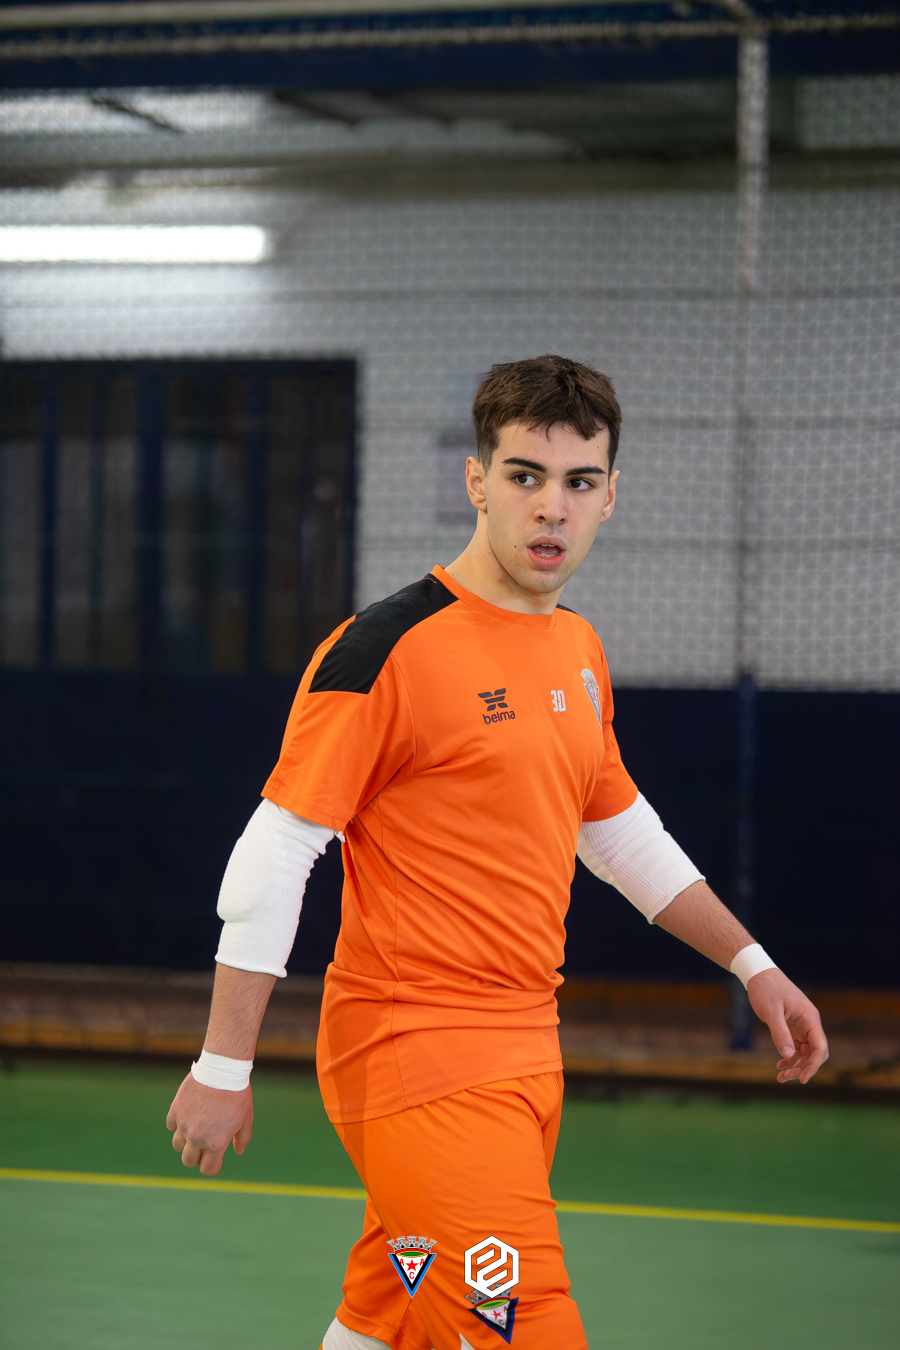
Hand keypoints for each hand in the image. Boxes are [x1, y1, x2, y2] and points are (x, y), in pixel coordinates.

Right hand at [165, 1072, 253, 1175]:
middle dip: (196, 1157)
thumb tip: (238, 1151)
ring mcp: (184, 1124)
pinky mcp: (175, 1110)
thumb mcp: (246, 1118)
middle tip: (203, 1146)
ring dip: (185, 1141)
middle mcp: (197, 1137)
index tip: (215, 1160)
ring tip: (196, 1129)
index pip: (207, 1169)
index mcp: (215, 1143)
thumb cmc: (237, 1094)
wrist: (222, 1070)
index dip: (212, 1166)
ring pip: (177, 1145)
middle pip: (188, 1161)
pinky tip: (188, 1116)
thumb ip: (242, 1138)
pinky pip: (171, 1125)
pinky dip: (177, 1124)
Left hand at [746, 969, 828, 1083]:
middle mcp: (809, 1023)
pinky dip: (790, 1057)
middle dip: (803, 1068)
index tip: (803, 1079)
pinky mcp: (793, 1026)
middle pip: (814, 1053)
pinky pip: (797, 1046)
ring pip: (806, 1052)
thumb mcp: (771, 1011)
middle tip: (784, 1078)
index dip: (814, 1065)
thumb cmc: (766, 989)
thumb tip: (788, 1055)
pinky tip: (780, 1064)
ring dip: (796, 1065)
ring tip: (780, 1076)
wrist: (759, 974)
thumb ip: (780, 1032)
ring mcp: (802, 1025)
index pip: (820, 1047)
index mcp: (809, 1018)